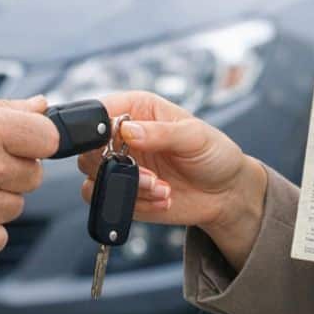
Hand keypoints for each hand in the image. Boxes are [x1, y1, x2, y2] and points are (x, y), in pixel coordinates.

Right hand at [75, 91, 265, 268]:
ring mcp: (120, 166)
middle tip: (150, 176)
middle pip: (87, 149)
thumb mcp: (195, 136)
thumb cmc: (214, 154)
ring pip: (95, 178)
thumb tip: (128, 130)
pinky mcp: (122, 193)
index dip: (97, 129)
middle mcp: (122, 136)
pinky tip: (163, 198)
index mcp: (136, 109)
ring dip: (129, 188)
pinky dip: (134, 204)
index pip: (99, 112)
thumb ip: (161, 132)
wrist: (225, 193)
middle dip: (116, 167)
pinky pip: (108, 201)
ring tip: (162, 188)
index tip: (115, 146)